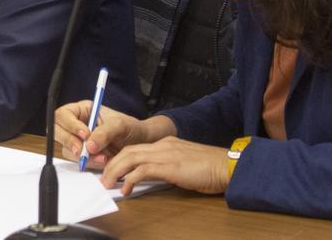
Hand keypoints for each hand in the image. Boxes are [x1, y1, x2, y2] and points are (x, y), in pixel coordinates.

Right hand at [54, 101, 175, 169]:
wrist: (141, 144)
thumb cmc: (131, 128)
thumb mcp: (120, 125)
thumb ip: (104, 132)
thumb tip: (88, 145)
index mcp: (82, 110)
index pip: (63, 115)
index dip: (70, 125)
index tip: (85, 134)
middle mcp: (76, 124)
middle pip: (56, 131)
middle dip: (69, 142)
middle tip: (83, 151)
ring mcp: (78, 141)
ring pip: (66, 148)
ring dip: (82, 156)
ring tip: (103, 157)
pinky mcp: (83, 155)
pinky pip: (76, 161)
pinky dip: (89, 163)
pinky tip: (103, 161)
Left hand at [99, 135, 230, 195]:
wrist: (228, 166)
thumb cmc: (210, 168)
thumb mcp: (184, 163)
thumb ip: (169, 165)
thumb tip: (155, 176)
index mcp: (166, 143)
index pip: (135, 148)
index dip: (120, 159)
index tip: (112, 171)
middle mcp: (163, 145)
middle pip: (128, 151)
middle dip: (112, 165)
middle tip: (103, 179)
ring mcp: (165, 154)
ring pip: (130, 158)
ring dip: (115, 171)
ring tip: (108, 184)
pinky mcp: (169, 166)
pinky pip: (142, 170)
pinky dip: (130, 179)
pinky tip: (126, 189)